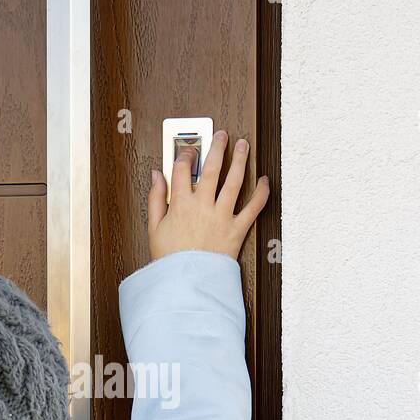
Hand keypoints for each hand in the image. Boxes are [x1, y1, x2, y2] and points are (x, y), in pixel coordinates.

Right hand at [147, 130, 270, 260]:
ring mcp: (221, 216)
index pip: (182, 169)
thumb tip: (156, 175)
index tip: (189, 150)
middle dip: (217, 147)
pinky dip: (262, 193)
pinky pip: (253, 208)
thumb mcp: (154, 228)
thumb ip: (155, 198)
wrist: (187, 283)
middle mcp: (202, 206)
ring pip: (234, 181)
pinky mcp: (237, 230)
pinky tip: (265, 180)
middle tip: (222, 135)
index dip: (185, 155)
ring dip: (240, 160)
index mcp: (180, 204)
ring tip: (244, 145)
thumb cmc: (170, 259)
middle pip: (212, 168)